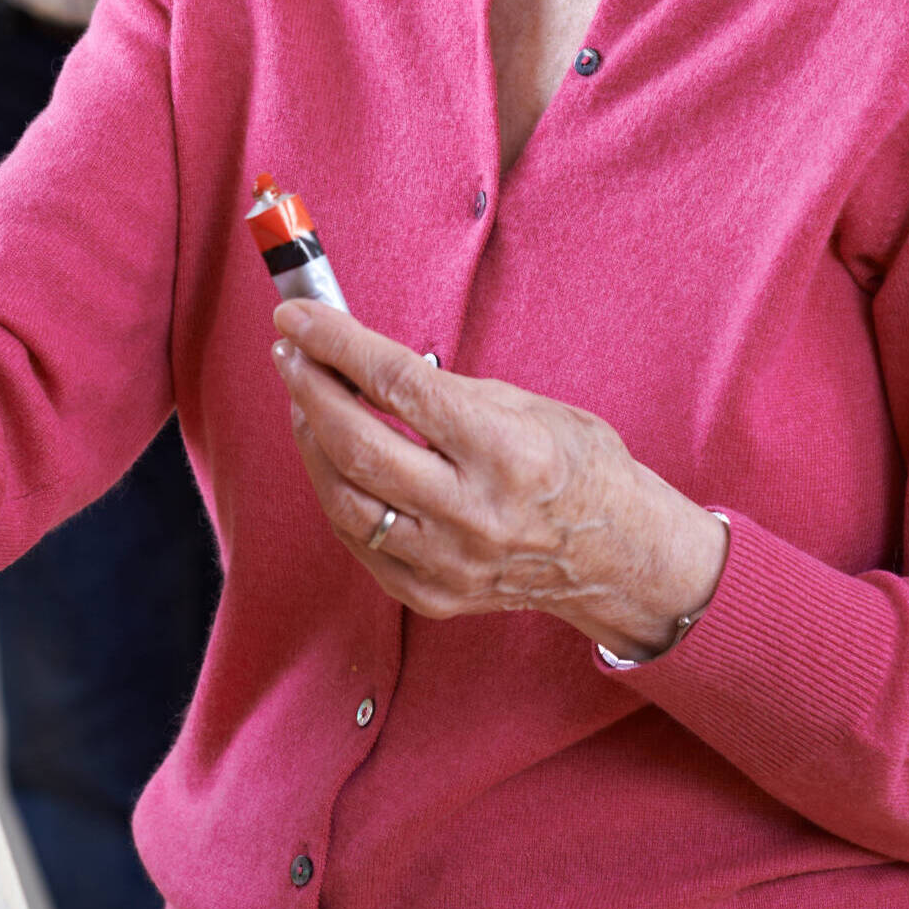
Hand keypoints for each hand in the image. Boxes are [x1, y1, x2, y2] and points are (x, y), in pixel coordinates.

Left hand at [271, 301, 729, 660]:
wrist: (619, 558)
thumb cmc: (580, 467)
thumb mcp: (528, 406)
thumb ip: (448, 392)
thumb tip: (367, 364)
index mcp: (506, 451)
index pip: (398, 385)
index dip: (338, 344)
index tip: (299, 314)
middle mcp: (473, 512)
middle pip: (358, 445)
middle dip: (309, 388)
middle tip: (289, 350)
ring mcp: (449, 562)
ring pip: (344, 499)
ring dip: (311, 440)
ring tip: (304, 398)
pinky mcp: (432, 594)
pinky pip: (359, 541)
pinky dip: (335, 490)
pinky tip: (329, 455)